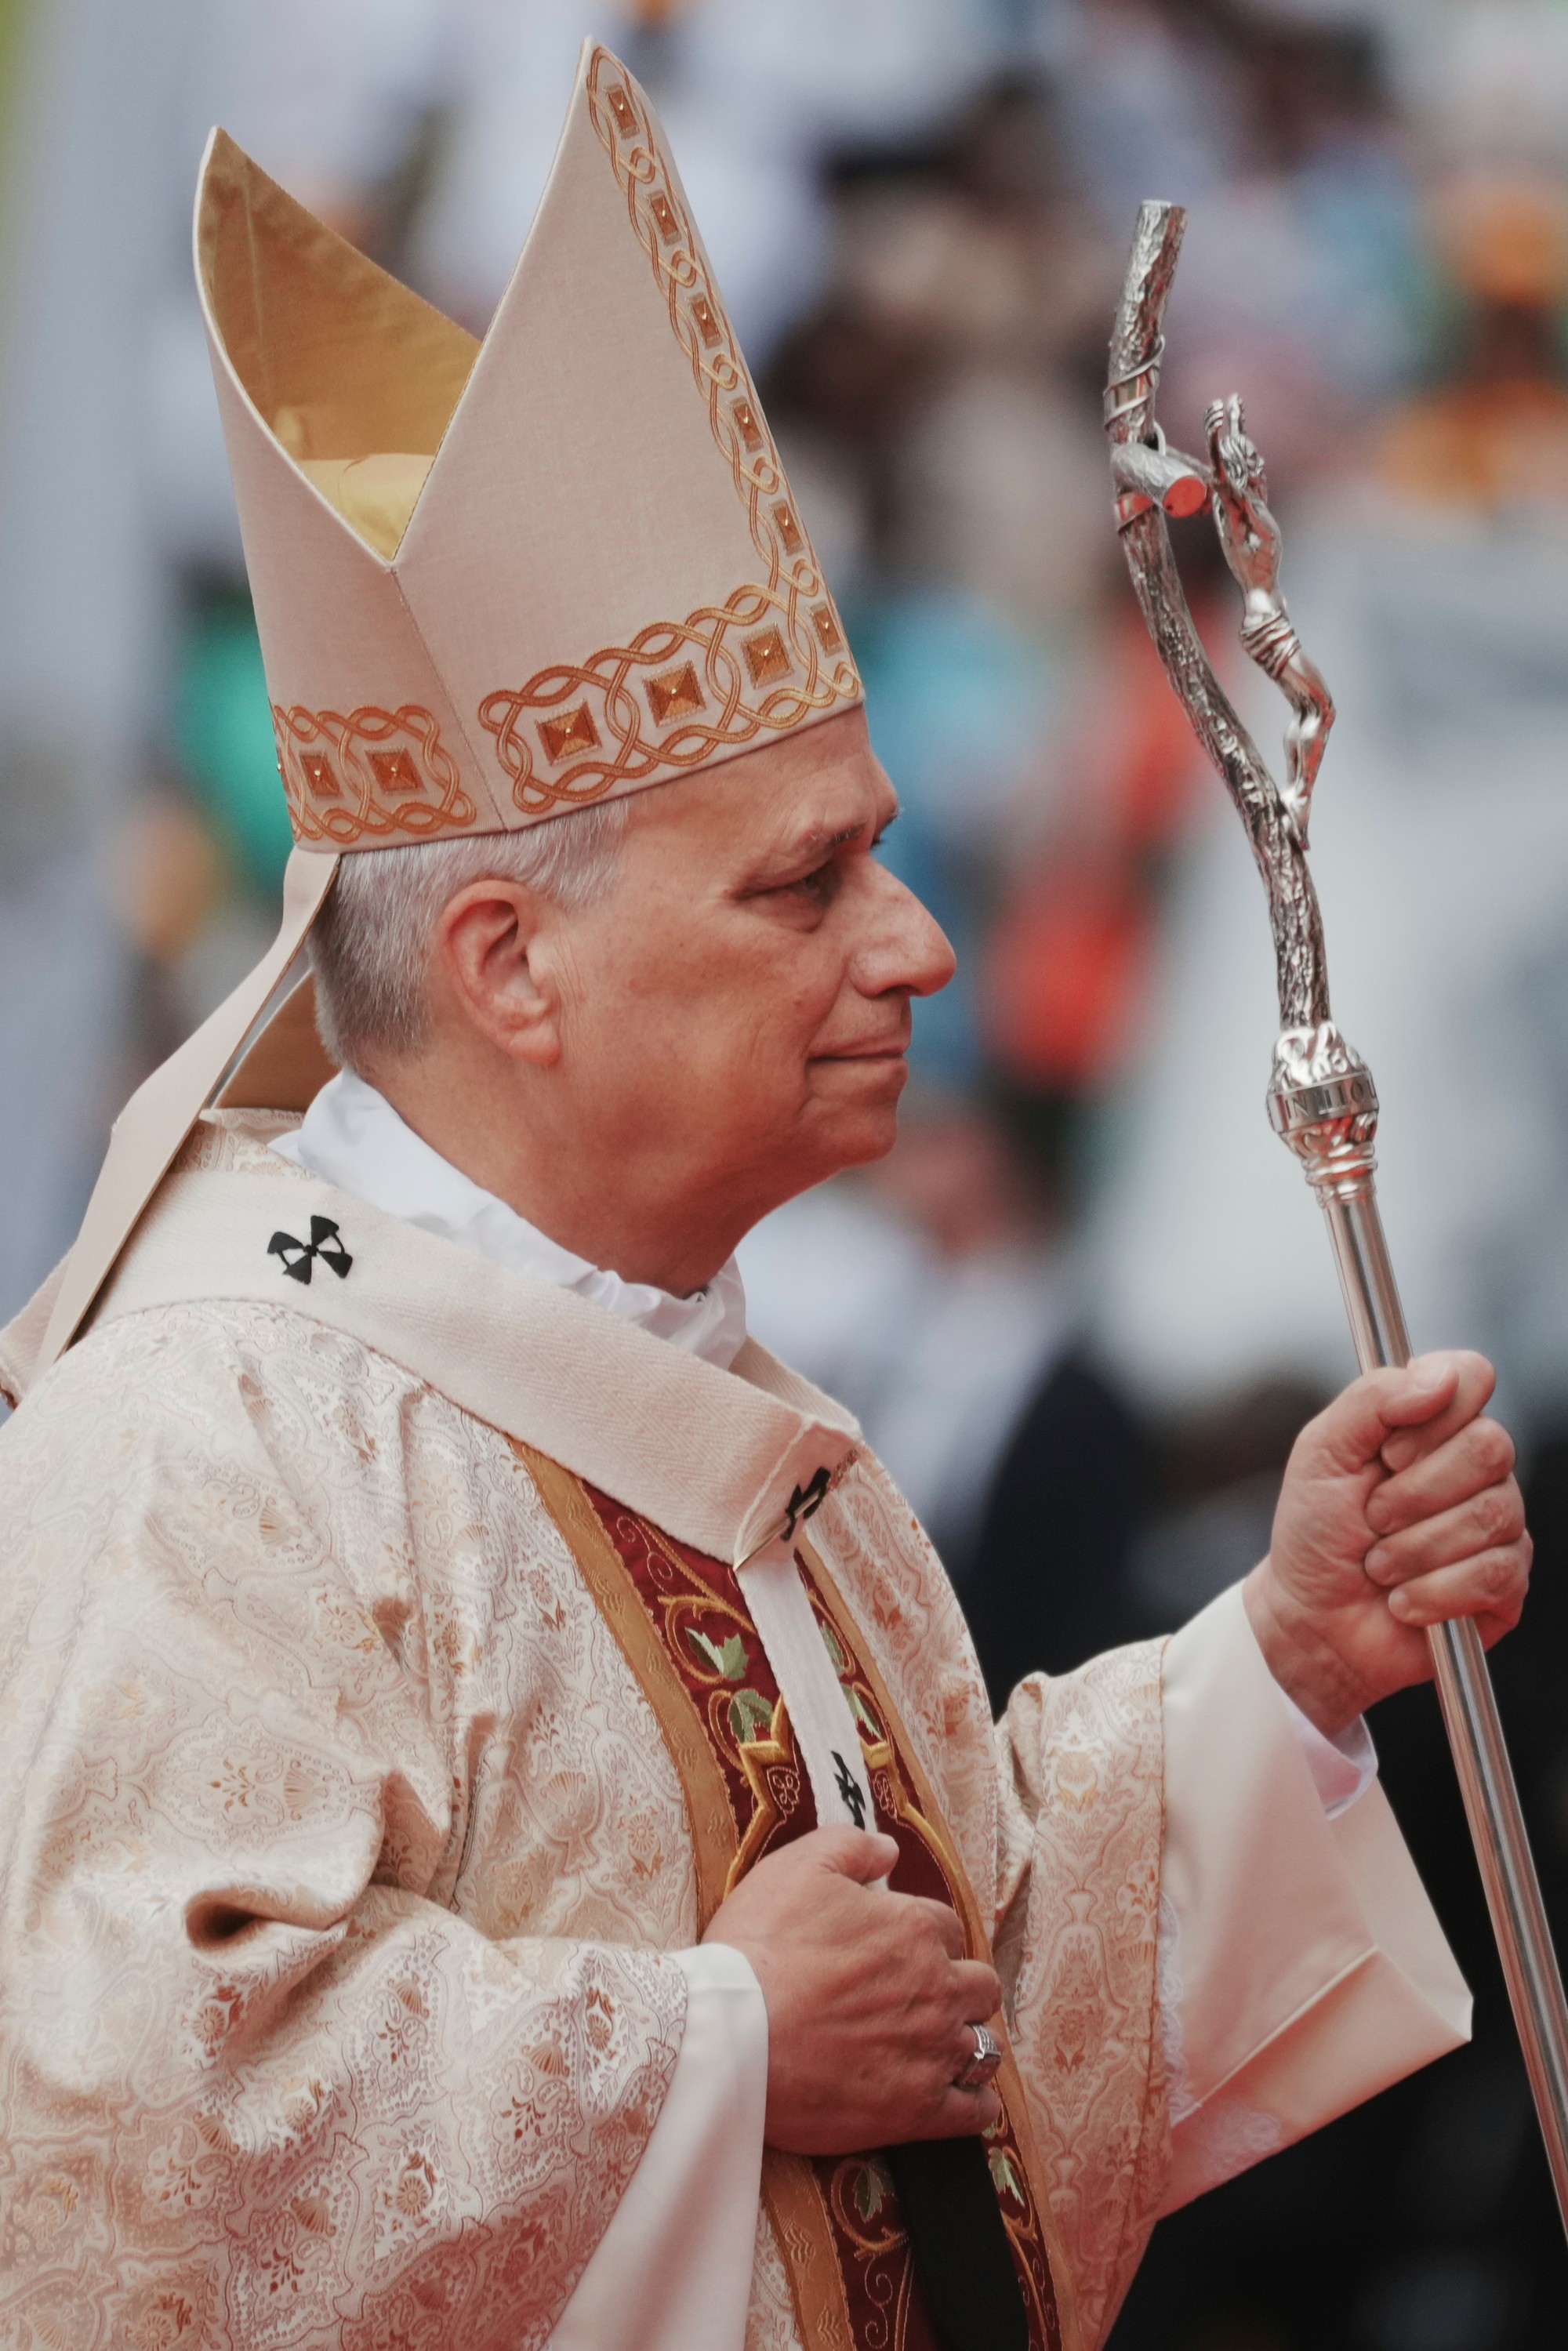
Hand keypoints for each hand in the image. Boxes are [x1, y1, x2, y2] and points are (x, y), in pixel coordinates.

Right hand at [701, 1826, 1002, 2154]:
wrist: (733, 2035)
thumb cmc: (760, 1949)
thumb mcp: (798, 1868)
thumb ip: (852, 1847)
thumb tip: (888, 1849)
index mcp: (914, 1929)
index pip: (948, 1928)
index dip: (924, 1938)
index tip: (898, 1953)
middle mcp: (937, 1988)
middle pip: (980, 1986)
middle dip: (958, 1988)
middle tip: (921, 2000)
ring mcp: (933, 2052)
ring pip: (985, 2047)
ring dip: (966, 2043)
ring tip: (937, 2048)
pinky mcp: (919, 2111)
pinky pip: (976, 2111)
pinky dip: (973, 2105)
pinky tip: (955, 2099)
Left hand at [1244, 1351, 1529, 1738]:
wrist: (1312, 1619)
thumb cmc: (1316, 1532)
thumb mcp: (1322, 1452)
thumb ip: (1371, 1399)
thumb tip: (1439, 1376)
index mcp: (1432, 1424)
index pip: (1473, 1376)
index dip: (1434, 1414)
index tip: (1386, 1450)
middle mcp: (1475, 1468)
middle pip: (1490, 1448)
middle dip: (1413, 1492)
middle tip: (1373, 1516)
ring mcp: (1499, 1525)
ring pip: (1491, 1515)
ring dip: (1414, 1548)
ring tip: (1380, 1565)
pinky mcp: (1506, 1584)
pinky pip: (1493, 1574)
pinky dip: (1432, 1591)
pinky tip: (1403, 1600)